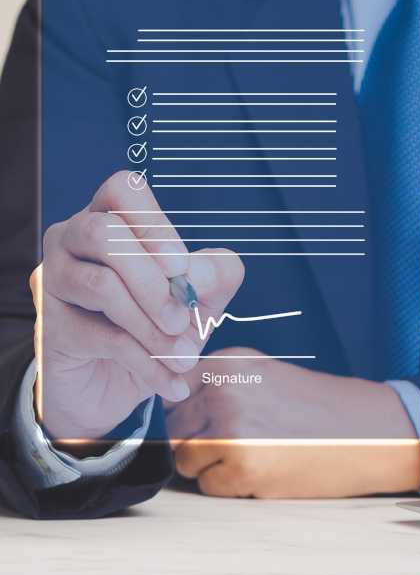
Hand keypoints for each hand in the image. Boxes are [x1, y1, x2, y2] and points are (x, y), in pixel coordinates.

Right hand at [32, 171, 243, 440]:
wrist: (117, 385)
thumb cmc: (158, 326)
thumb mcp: (200, 300)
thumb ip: (214, 276)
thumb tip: (197, 275)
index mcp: (113, 217)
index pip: (123, 190)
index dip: (154, 225)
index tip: (181, 266)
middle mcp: (74, 238)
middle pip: (104, 234)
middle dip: (154, 281)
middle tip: (183, 319)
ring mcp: (55, 279)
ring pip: (102, 286)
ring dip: (153, 327)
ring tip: (186, 357)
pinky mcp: (49, 326)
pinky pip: (102, 337)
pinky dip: (148, 363)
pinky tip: (173, 383)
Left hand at [168, 350, 419, 497]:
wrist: (363, 429)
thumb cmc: (313, 405)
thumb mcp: (261, 373)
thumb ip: (217, 383)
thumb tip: (171, 405)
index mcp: (226, 362)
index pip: (171, 390)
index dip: (183, 412)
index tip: (198, 422)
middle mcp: (224, 389)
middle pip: (175, 427)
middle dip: (195, 441)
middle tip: (232, 444)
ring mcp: (232, 427)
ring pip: (185, 459)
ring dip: (209, 465)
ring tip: (246, 456)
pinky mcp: (243, 465)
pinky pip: (208, 485)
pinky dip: (229, 486)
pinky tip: (260, 471)